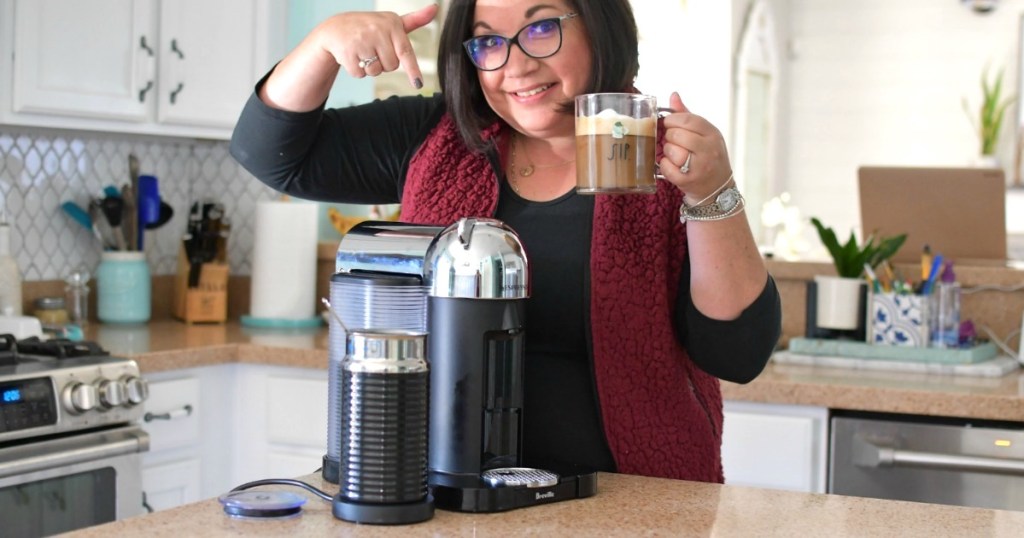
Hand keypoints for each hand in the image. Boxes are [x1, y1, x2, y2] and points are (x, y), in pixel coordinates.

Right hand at [314, 4, 438, 88]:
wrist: (336, 28)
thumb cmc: (370, 28)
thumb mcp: (391, 23)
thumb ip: (414, 20)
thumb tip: (434, 8)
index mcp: (391, 23)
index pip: (405, 51)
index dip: (413, 70)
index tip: (418, 84)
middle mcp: (377, 30)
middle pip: (391, 66)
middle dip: (383, 63)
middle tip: (373, 49)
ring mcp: (361, 40)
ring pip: (376, 72)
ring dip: (370, 68)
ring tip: (362, 51)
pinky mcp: (347, 52)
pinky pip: (360, 74)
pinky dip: (357, 70)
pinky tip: (352, 56)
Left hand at [658, 92, 732, 202]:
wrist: (717, 188)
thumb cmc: (707, 156)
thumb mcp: (704, 134)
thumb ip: (687, 115)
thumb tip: (673, 95)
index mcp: (713, 134)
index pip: (688, 120)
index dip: (672, 120)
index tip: (668, 123)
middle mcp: (709, 150)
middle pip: (678, 135)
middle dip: (669, 136)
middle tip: (672, 140)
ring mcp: (700, 167)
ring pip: (672, 151)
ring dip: (667, 151)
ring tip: (674, 154)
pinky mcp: (688, 181)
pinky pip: (667, 168)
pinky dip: (664, 165)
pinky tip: (671, 165)